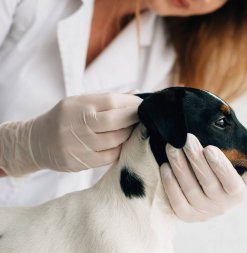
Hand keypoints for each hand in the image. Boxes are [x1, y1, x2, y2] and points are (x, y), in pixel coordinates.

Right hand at [0, 93, 141, 176]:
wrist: (36, 142)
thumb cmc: (66, 118)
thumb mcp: (81, 102)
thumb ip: (108, 99)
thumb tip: (137, 92)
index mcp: (78, 105)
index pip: (111, 101)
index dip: (131, 103)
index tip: (143, 104)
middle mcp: (77, 124)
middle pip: (115, 121)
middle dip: (133, 119)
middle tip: (143, 117)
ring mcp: (77, 145)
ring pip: (115, 141)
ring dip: (129, 135)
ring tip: (132, 129)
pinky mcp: (79, 162)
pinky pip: (110, 157)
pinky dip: (120, 149)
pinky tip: (121, 143)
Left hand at [160, 134, 246, 221]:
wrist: (203, 193)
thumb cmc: (223, 176)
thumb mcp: (242, 174)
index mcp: (237, 194)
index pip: (232, 182)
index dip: (221, 166)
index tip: (210, 147)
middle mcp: (221, 207)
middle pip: (208, 182)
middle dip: (195, 159)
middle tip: (186, 139)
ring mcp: (202, 212)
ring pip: (190, 189)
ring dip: (180, 167)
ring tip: (172, 146)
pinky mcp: (186, 215)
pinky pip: (176, 201)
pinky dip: (170, 184)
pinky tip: (165, 166)